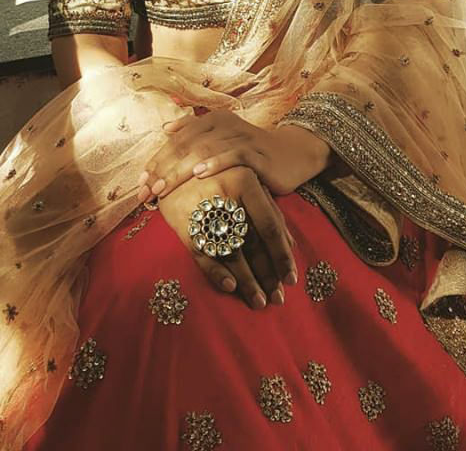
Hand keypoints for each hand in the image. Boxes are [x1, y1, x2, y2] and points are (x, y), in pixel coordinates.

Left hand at [136, 110, 330, 203]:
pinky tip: (200, 174)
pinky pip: (233, 154)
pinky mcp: (257, 151)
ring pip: (204, 150)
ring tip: (163, 187)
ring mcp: (241, 136)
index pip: (176, 140)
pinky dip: (215, 162)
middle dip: (162, 169)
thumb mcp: (221, 144)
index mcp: (212, 120)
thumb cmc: (251, 154)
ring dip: (180, 170)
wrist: (292, 155)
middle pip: (185, 145)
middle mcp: (224, 124)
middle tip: (146, 190)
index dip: (156, 160)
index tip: (139, 183)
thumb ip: (194, 136)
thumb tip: (165, 129)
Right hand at [158, 166, 297, 309]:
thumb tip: (291, 245)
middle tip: (278, 298)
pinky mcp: (183, 223)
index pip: (270, 226)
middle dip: (267, 275)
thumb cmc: (221, 175)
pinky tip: (230, 287)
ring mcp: (203, 209)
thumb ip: (270, 209)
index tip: (292, 279)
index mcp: (245, 180)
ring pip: (230, 252)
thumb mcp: (247, 181)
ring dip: (246, 281)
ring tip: (259, 301)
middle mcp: (225, 194)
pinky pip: (202, 252)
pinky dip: (216, 272)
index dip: (282, 255)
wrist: (174, 164)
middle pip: (252, 243)